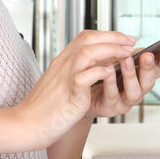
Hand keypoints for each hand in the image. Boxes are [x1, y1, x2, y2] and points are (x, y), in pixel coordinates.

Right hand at [16, 30, 134, 148]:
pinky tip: (109, 74)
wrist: (28, 123)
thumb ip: (76, 70)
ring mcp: (66, 79)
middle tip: (131, 43)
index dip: (108, 35)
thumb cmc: (45, 106)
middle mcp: (63, 65)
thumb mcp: (61, 81)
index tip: (124, 39)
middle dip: (114, 38)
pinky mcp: (70, 96)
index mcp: (63, 61)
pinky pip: (84, 79)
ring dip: (110, 51)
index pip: (85, 37)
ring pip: (87, 53)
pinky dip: (99, 73)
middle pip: (88, 39)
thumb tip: (98, 64)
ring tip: (126, 55)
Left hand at [86, 40, 159, 119]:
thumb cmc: (98, 75)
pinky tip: (108, 71)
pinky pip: (112, 96)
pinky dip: (111, 83)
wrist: (79, 93)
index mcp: (140, 77)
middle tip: (147, 55)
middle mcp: (136, 90)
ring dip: (132, 76)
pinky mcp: (109, 108)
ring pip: (135, 92)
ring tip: (126, 61)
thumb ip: (124, 54)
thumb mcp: (113, 61)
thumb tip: (133, 42)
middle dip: (150, 68)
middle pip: (150, 82)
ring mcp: (124, 101)